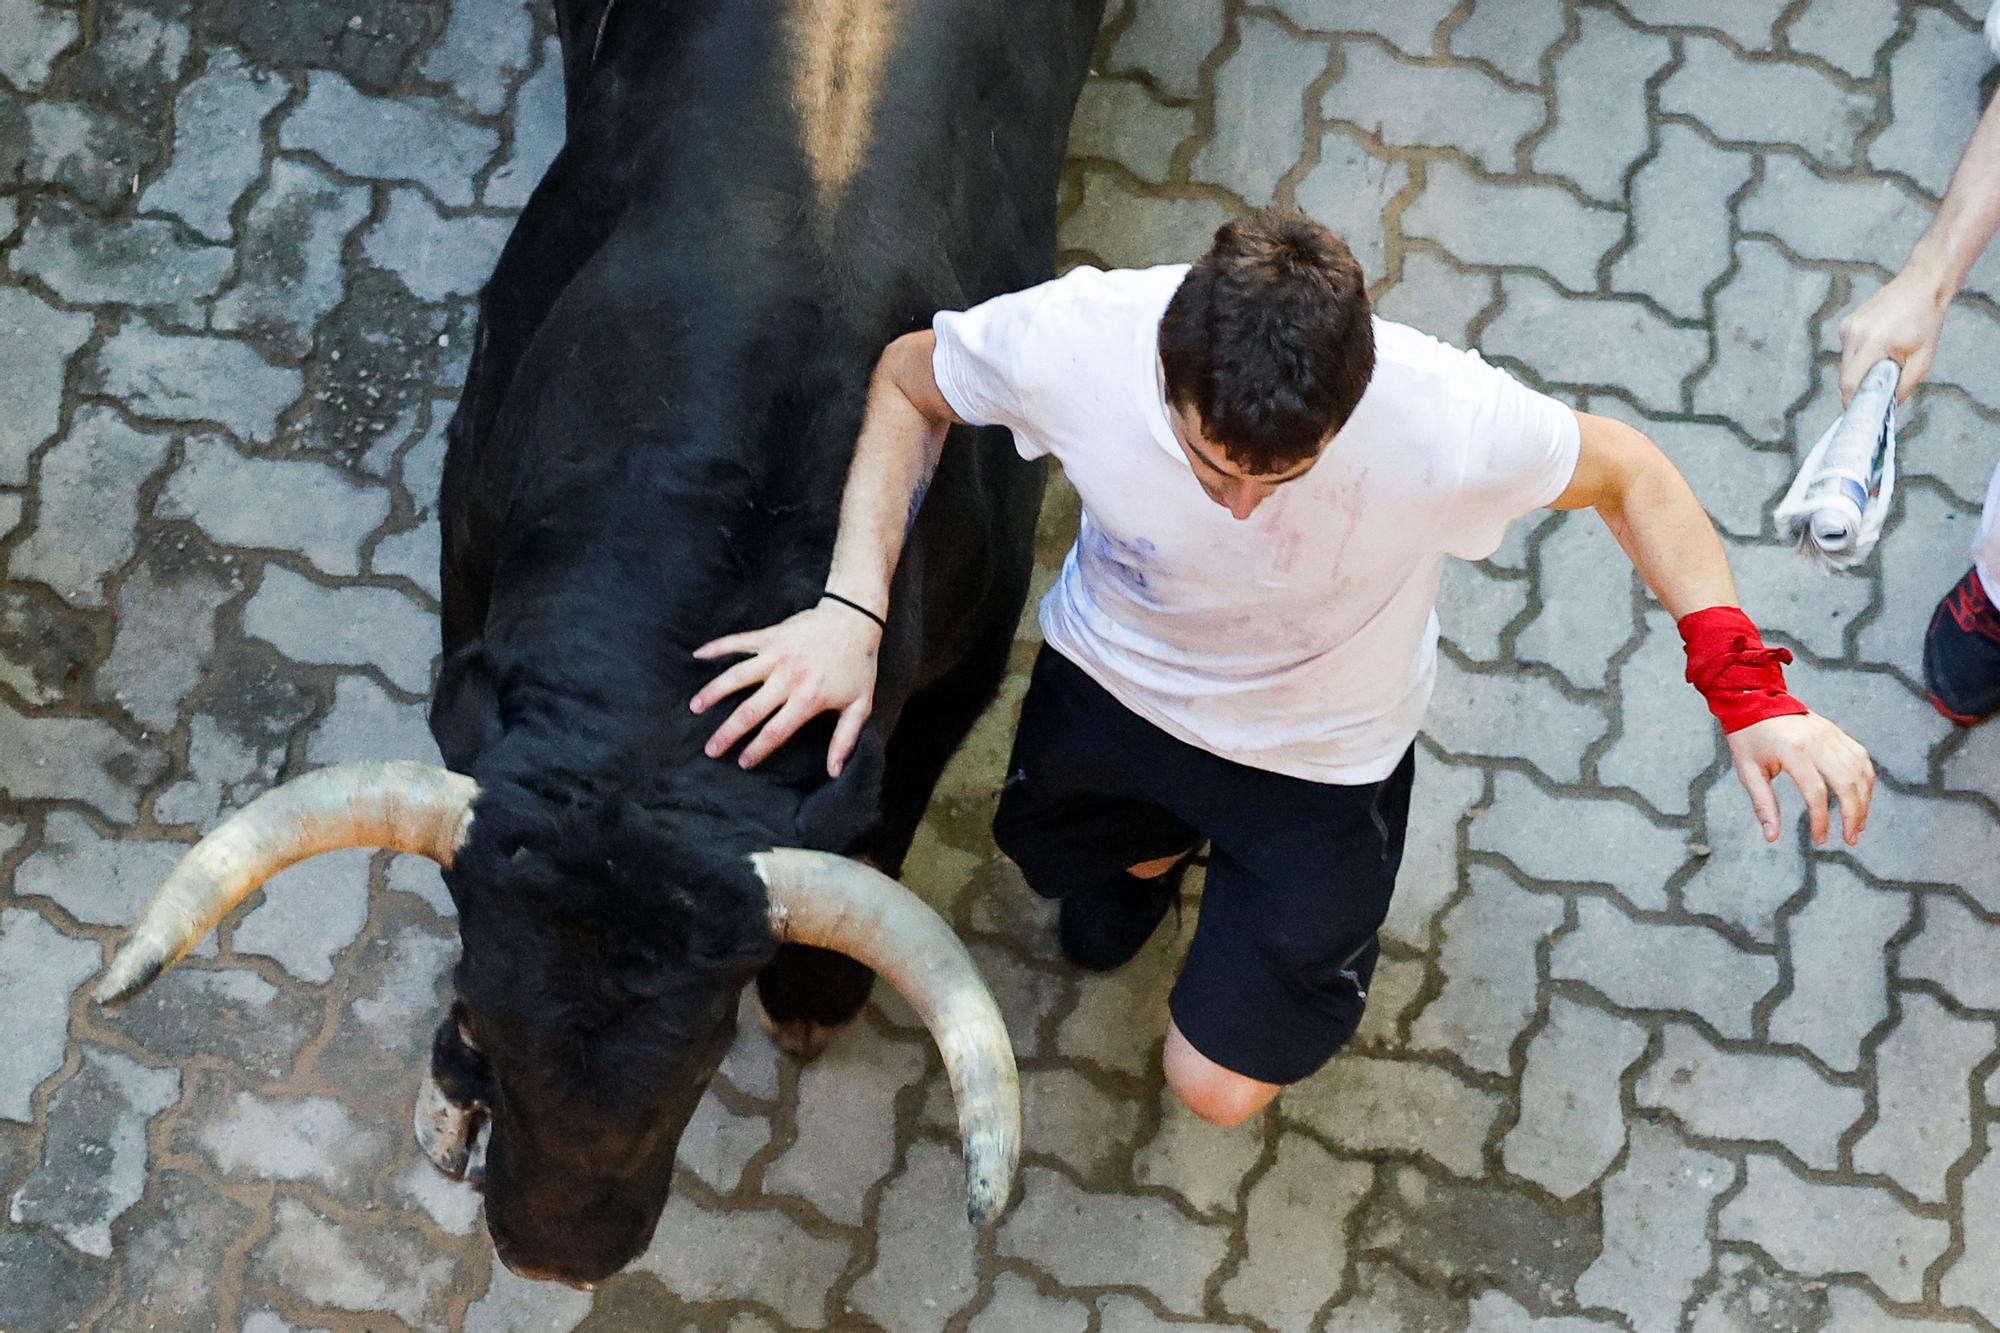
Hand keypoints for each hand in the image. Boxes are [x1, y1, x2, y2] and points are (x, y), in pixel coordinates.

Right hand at [690, 602, 881, 775]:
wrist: (855, 618)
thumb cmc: (858, 665)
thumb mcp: (860, 705)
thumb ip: (845, 740)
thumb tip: (834, 772)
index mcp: (809, 699)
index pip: (776, 731)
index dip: (758, 749)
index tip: (743, 762)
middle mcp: (788, 678)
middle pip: (750, 711)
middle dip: (728, 732)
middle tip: (710, 749)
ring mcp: (776, 655)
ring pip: (737, 676)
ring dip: (713, 692)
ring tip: (694, 708)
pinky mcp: (770, 635)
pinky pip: (738, 642)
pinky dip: (716, 646)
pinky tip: (696, 655)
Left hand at [1725, 713, 1874, 846]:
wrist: (1754, 698)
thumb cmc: (1748, 737)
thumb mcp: (1747, 771)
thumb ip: (1762, 804)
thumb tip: (1772, 837)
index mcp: (1792, 750)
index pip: (1816, 792)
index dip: (1821, 820)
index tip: (1820, 839)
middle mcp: (1817, 741)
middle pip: (1846, 782)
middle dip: (1853, 814)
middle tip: (1851, 838)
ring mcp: (1831, 734)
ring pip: (1860, 771)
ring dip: (1864, 801)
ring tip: (1858, 825)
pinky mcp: (1836, 732)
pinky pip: (1861, 758)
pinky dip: (1865, 781)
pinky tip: (1861, 799)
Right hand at [1837, 269, 1947, 404]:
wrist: (1922, 285)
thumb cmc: (1926, 320)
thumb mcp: (1923, 359)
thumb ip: (1904, 386)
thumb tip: (1888, 405)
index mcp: (1873, 342)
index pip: (1850, 382)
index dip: (1852, 401)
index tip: (1859, 412)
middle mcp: (1854, 334)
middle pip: (1846, 375)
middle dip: (1859, 386)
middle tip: (1878, 389)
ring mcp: (1848, 327)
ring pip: (1846, 363)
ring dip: (1860, 369)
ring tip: (1884, 361)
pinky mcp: (1847, 323)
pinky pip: (1848, 350)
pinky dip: (1860, 355)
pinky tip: (1880, 345)